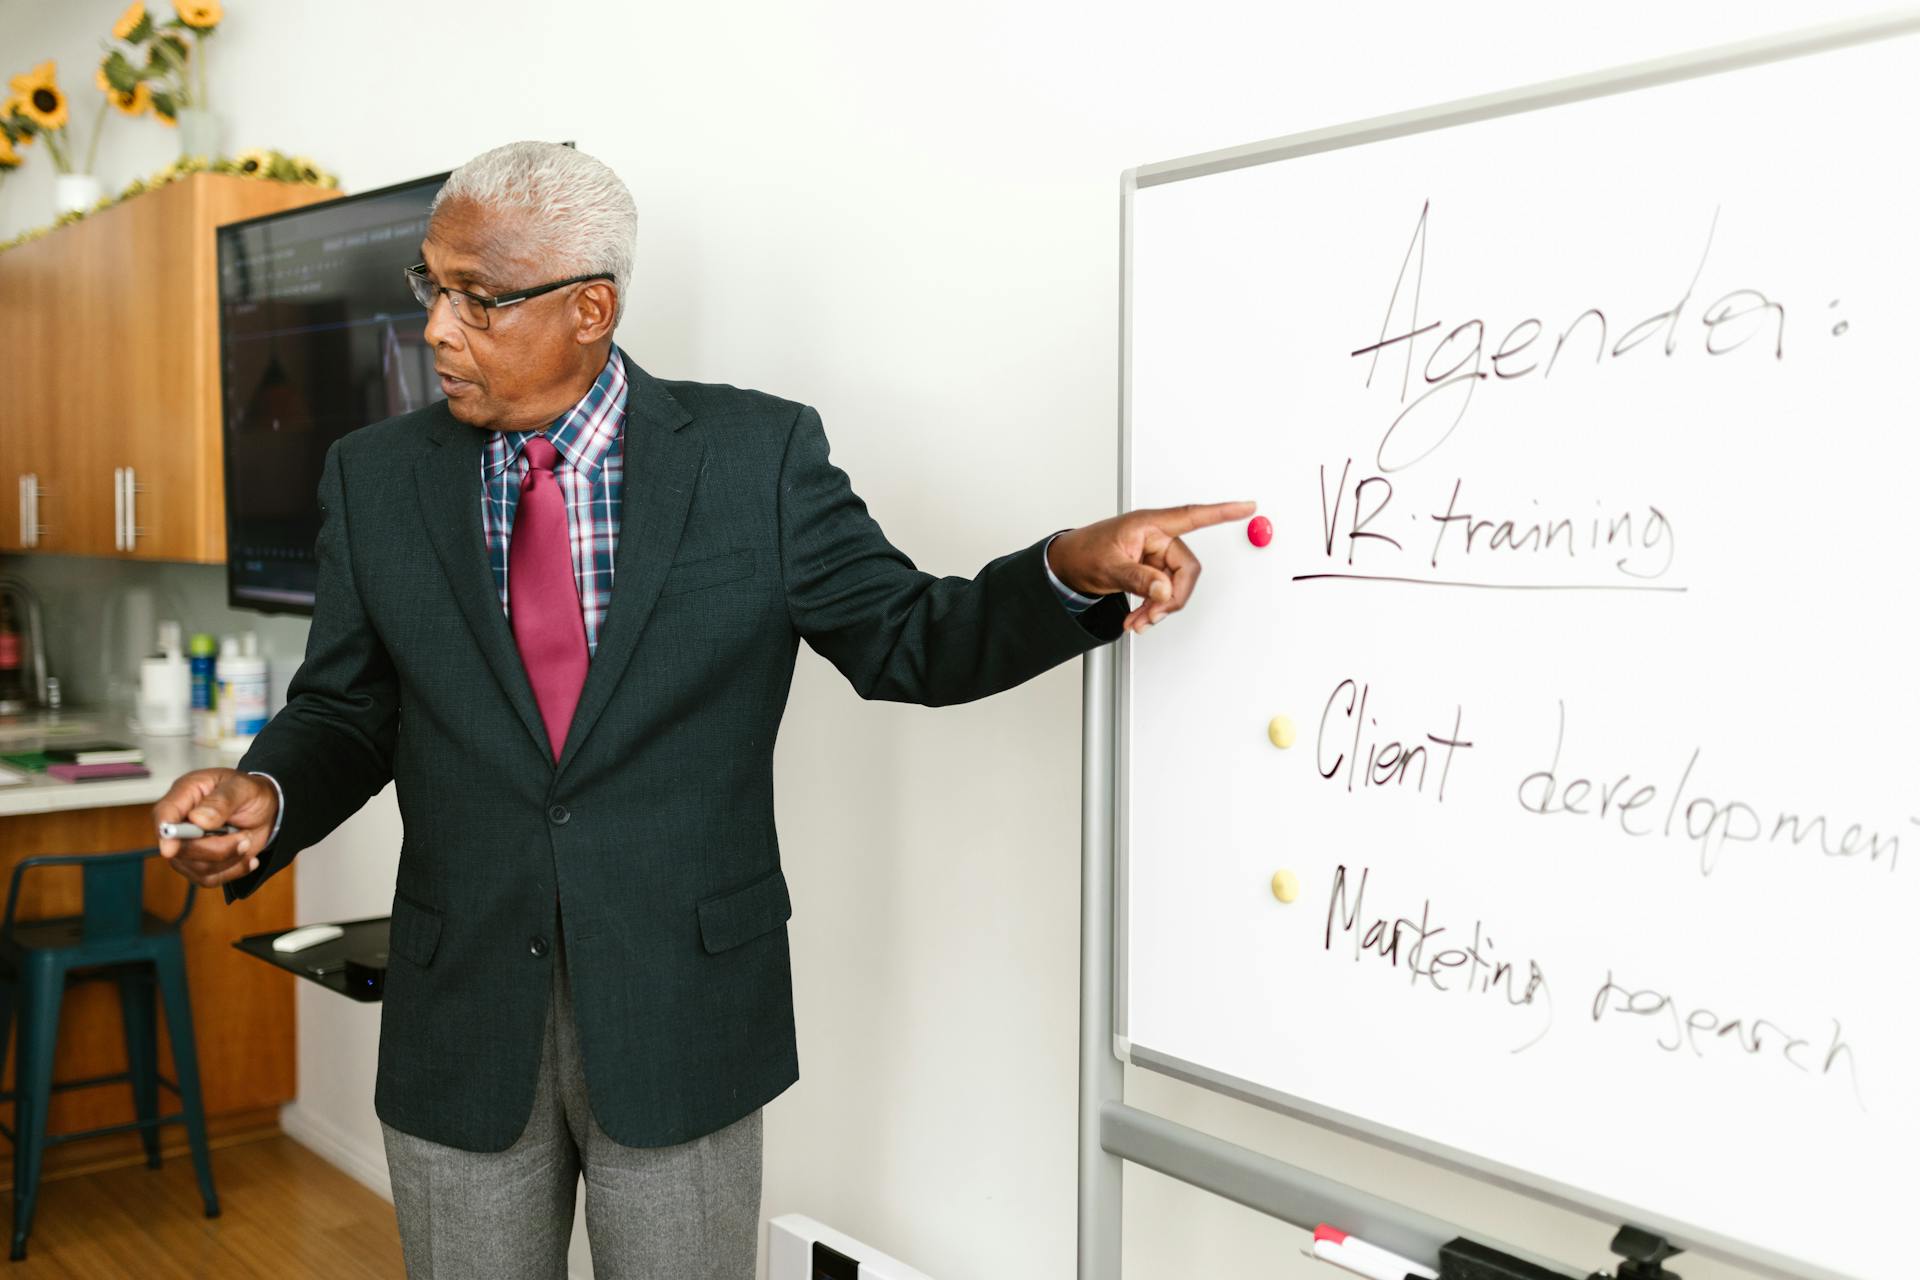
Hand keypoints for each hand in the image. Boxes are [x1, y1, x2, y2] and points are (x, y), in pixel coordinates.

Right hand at [152, 768, 279, 888]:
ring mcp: (186, 846)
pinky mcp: (198, 864)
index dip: (166, 832)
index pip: (165, 814)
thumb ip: (222, 800)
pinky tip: (248, 858)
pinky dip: (234, 871)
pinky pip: (209, 879)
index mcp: (185, 794)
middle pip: (181, 849)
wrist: (265, 809)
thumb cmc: (249, 793)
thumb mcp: (243, 787)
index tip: (171, 849)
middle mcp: (180, 822)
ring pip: (197, 868)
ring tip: (247, 840)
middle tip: (246, 837)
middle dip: (218, 848)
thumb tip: (198, 819)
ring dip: (230, 858)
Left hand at [1049, 500, 1256, 633]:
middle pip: (1186, 569)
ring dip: (1160, 608)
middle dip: (1172, 597)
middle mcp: (1157, 538)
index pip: (1192, 516)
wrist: (1067, 565)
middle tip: (1151, 615)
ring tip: (1138, 621)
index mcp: (1149, 525)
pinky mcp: (1152, 570)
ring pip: (1176, 585)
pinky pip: (1165, 591)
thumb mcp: (1108, 567)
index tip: (1247, 507)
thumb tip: (1163, 589)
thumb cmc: (1083, 552)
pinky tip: (1139, 617)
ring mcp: (1156, 555)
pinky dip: (1154, 608)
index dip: (1222, 512)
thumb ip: (1138, 578)